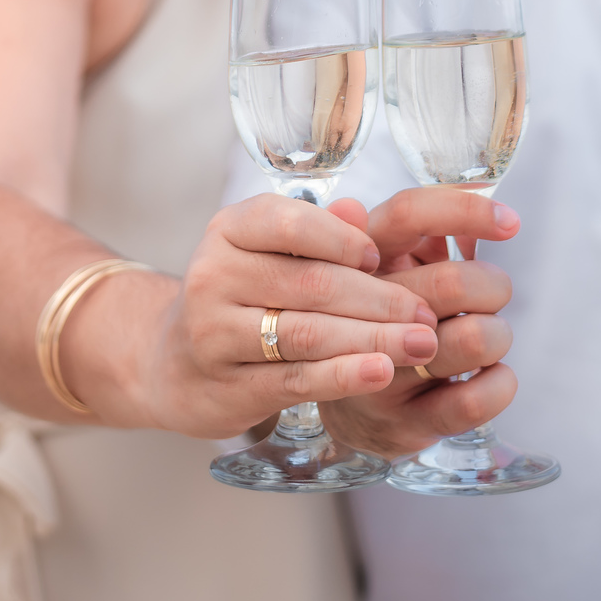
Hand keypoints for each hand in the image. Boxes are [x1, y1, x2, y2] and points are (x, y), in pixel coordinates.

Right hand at [134, 195, 443, 439]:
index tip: (383, 255)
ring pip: (308, 334)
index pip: (289, 223)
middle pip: (311, 283)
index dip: (342, 239)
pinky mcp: (227, 386)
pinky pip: (295, 379)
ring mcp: (214, 333)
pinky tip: (382, 372)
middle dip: (379, 298)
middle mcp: (214, 275)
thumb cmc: (241, 296)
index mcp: (229, 230)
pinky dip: (343, 376)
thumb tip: (361, 214)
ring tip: (422, 344)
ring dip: (373, 339)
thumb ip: (316, 233)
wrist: (174, 363)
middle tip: (426, 312)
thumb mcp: (268, 253)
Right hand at [320, 189, 519, 460]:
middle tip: (493, 296)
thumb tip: (486, 215)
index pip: (410, 214)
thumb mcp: (395, 264)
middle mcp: (360, 310)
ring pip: (473, 340)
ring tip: (488, 336)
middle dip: (493, 286)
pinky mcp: (402, 422)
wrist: (348, 403)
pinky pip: (474, 401)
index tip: (510, 221)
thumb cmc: (386, 316)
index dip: (464, 210)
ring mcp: (379, 370)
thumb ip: (432, 232)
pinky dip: (500, 384)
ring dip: (498, 335)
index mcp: (363, 256)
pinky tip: (491, 375)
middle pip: (453, 282)